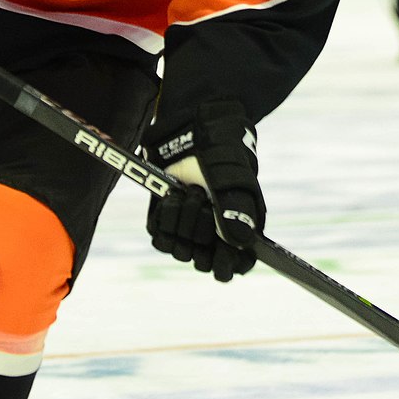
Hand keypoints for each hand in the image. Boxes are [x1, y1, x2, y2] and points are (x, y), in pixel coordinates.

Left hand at [143, 100, 264, 281]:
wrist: (192, 130)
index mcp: (236, 230)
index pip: (233, 267)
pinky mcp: (164, 217)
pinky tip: (172, 195)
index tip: (221, 253)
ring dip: (183, 220)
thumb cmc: (222, 155)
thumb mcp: (235, 180)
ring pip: (180, 250)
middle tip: (204, 199)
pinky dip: (164, 217)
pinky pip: (159, 235)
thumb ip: (238, 212)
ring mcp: (187, 227)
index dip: (226, 265)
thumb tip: (238, 244)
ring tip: (190, 191)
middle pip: (203, 261)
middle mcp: (210, 235)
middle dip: (201, 230)